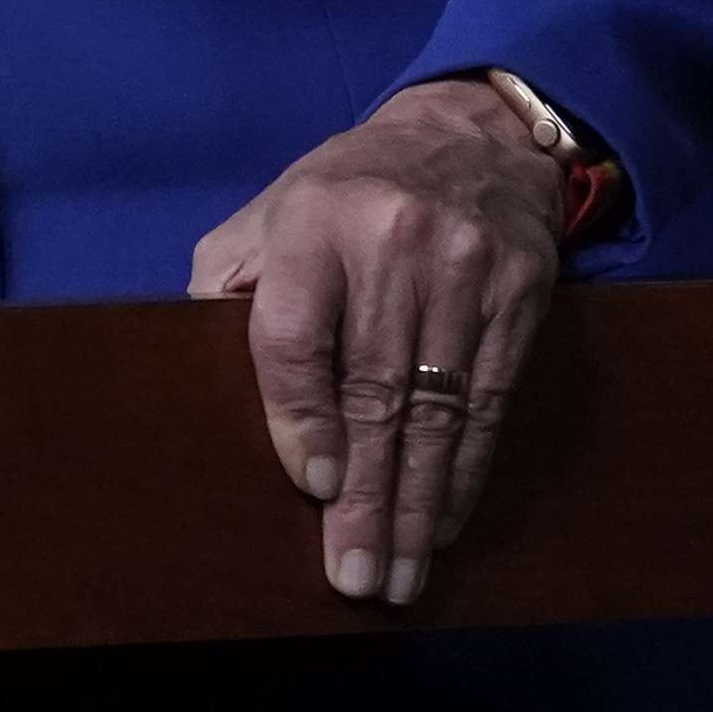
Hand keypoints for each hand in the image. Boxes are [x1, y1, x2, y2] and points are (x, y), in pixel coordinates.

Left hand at [189, 77, 568, 608]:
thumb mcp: (269, 212)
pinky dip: (464, 472)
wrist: (470, 135)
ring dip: (416, 504)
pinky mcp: (520, 296)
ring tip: (398, 575)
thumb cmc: (345, 194)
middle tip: (354, 575)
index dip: (302, 415)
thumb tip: (192, 373)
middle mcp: (393, 243)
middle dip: (366, 495)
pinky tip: (442, 523)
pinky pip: (488, 403)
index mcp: (313, 222)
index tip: (313, 486)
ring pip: (437, 410)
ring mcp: (465, 270)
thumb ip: (227, 284)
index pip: (299, 332)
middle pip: (375, 389)